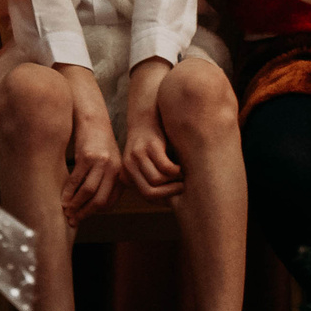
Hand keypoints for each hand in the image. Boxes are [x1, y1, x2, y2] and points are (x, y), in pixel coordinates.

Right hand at [60, 67, 123, 224]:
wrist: (92, 116)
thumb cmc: (97, 141)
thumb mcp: (108, 160)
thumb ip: (104, 180)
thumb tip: (90, 203)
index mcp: (120, 173)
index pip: (109, 202)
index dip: (94, 212)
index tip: (83, 217)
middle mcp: (115, 169)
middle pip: (100, 201)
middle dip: (85, 213)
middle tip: (73, 220)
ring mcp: (102, 163)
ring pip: (88, 193)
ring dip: (75, 205)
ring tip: (66, 211)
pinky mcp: (88, 156)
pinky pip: (77, 180)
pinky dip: (68, 192)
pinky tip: (62, 197)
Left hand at [120, 60, 185, 199]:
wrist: (149, 110)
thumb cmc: (155, 140)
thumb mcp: (149, 162)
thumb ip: (155, 178)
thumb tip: (174, 200)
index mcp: (127, 172)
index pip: (147, 195)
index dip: (165, 197)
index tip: (178, 193)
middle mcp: (128, 165)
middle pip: (149, 193)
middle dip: (169, 194)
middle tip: (183, 187)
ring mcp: (137, 155)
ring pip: (156, 182)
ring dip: (174, 182)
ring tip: (183, 176)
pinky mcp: (149, 145)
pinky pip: (165, 167)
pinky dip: (176, 170)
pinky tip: (181, 165)